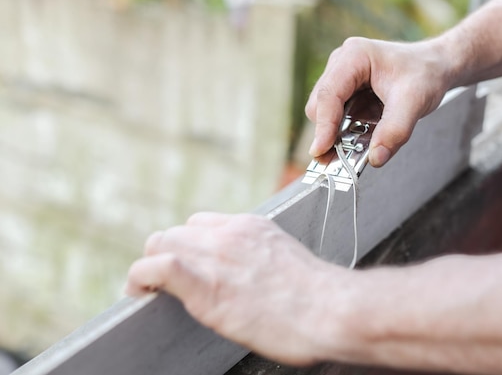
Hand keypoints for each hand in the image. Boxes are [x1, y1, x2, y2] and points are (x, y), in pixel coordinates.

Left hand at [125, 212, 352, 365]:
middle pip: (177, 232)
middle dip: (166, 254)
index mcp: (252, 227)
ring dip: (149, 266)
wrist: (332, 309)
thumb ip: (265, 261)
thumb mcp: (290, 262)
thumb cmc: (321, 298)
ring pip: (161, 243)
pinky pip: (156, 268)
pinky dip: (140, 278)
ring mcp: (216, 257)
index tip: (188, 265)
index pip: (202, 223)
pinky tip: (138, 293)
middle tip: (162, 282)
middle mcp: (230, 235)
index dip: (190, 245)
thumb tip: (259, 279)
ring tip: (146, 290)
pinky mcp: (205, 286)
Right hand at [306, 37, 454, 166]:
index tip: (320, 152)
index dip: (323, 125)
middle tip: (341, 160)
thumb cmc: (425, 74)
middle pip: (321, 106)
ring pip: (326, 114)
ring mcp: (342, 79)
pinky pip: (338, 118)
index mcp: (354, 56)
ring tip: (355, 151)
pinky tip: (363, 140)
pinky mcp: (346, 93)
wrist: (435, 67)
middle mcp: (342, 64)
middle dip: (329, 134)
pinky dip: (346, 133)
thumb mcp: (415, 101)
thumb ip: (395, 130)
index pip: (329, 94)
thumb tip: (375, 159)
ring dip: (338, 135)